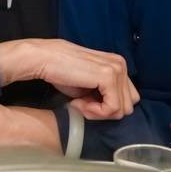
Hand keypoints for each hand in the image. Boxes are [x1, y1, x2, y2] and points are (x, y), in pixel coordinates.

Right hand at [0, 39, 139, 119]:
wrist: (42, 58)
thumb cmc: (59, 71)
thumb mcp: (88, 84)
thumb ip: (103, 93)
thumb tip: (111, 111)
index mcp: (117, 64)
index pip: (126, 98)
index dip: (105, 106)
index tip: (84, 102)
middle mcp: (121, 64)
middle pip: (127, 105)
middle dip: (104, 111)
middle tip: (81, 104)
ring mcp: (117, 69)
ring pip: (122, 109)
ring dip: (99, 112)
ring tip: (79, 103)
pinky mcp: (108, 77)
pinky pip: (112, 108)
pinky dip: (95, 112)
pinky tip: (77, 102)